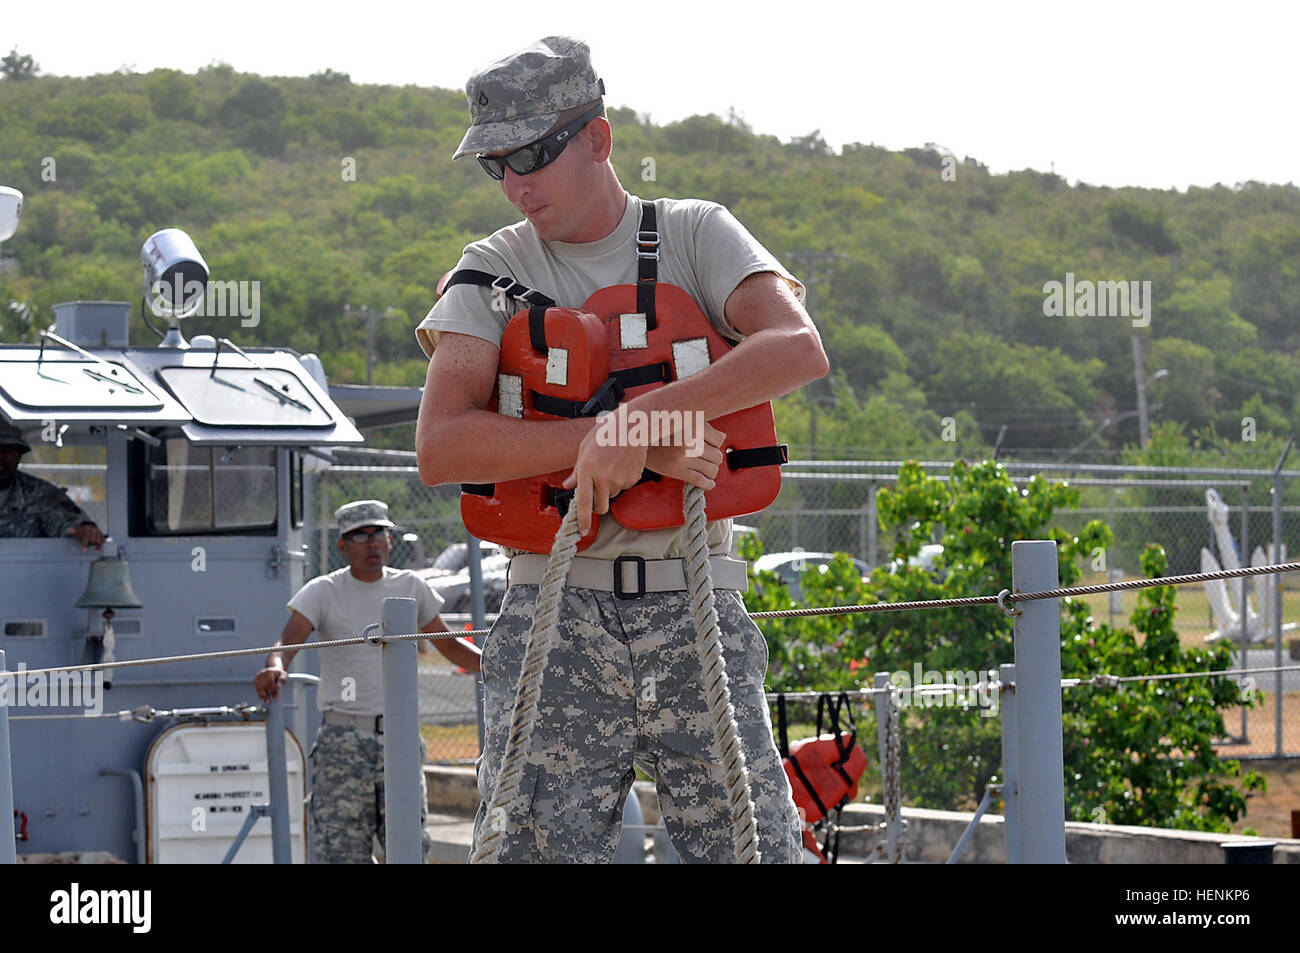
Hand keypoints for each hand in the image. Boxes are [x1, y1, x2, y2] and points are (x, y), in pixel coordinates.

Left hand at [67, 522, 104, 549]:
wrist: (88, 526)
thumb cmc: (82, 531)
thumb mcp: (77, 530)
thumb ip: (73, 531)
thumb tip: (69, 530)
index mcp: (87, 528)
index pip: (86, 537)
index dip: (85, 544)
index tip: (84, 550)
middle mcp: (94, 530)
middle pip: (93, 540)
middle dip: (91, 544)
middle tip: (88, 546)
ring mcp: (98, 532)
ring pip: (99, 540)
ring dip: (96, 545)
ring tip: (93, 548)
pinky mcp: (102, 535)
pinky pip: (103, 540)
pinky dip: (100, 545)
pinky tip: (97, 549)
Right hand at [255, 663, 286, 701]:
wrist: (273, 670)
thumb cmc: (279, 673)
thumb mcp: (283, 674)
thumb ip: (282, 679)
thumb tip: (279, 686)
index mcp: (269, 671)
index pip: (270, 683)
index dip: (273, 691)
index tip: (276, 698)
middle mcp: (262, 674)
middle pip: (264, 686)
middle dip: (268, 695)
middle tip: (271, 701)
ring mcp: (258, 677)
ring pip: (259, 688)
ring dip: (263, 696)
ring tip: (267, 701)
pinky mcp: (256, 680)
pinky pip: (257, 688)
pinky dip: (260, 694)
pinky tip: (263, 698)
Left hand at [562, 407, 649, 534]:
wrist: (632, 426)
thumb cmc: (606, 433)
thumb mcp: (584, 449)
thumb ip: (577, 471)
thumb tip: (568, 486)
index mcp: (587, 469)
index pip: (583, 502)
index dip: (582, 520)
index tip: (581, 531)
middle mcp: (603, 478)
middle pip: (601, 507)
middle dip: (598, 505)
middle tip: (597, 491)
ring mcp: (620, 479)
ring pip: (613, 495)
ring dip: (610, 488)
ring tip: (611, 466)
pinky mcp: (632, 479)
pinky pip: (624, 487)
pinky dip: (622, 480)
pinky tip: (621, 464)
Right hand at [645, 421, 724, 488]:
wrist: (634, 437)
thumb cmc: (660, 427)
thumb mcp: (682, 418)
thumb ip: (703, 425)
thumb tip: (722, 439)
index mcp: (694, 424)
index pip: (720, 439)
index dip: (716, 443)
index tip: (709, 445)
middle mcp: (690, 440)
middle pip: (717, 456)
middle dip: (714, 457)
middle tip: (707, 457)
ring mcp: (684, 456)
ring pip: (712, 469)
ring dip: (711, 470)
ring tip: (706, 468)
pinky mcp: (677, 470)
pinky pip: (701, 481)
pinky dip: (708, 484)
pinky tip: (709, 483)